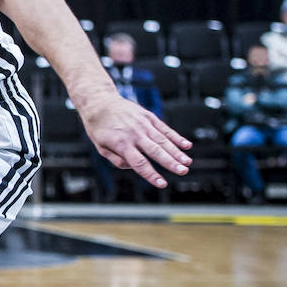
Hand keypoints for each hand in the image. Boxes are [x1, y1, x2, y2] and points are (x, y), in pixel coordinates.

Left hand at [77, 94, 192, 188]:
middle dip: (170, 162)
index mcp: (121, 144)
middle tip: (183, 172)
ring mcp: (143, 124)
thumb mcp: (101, 147)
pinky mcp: (149, 117)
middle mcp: (134, 134)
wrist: (100, 103)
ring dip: (177, 152)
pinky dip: (176, 137)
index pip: (139, 163)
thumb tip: (134, 167)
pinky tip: (186, 145)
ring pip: (163, 140)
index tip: (162, 184)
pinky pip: (164, 128)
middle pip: (155, 151)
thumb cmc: (99, 128)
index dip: (151, 174)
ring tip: (187, 162)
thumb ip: (117, 160)